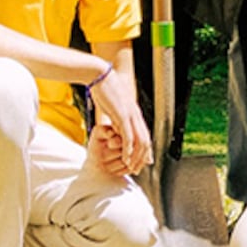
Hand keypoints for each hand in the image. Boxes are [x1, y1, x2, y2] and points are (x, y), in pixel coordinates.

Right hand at [88, 62, 154, 178]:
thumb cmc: (105, 91)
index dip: (144, 152)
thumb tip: (117, 130)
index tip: (139, 163)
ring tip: (131, 167)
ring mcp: (131, 115)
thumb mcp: (114, 110)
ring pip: (140, 141)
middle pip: (146, 141)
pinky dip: (129, 149)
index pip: (145, 136)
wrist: (100, 76)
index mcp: (135, 114)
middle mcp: (136, 115)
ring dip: (137, 156)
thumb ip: (118, 120)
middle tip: (136, 170)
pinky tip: (126, 158)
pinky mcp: (122, 115)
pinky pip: (129, 136)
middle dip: (142, 158)